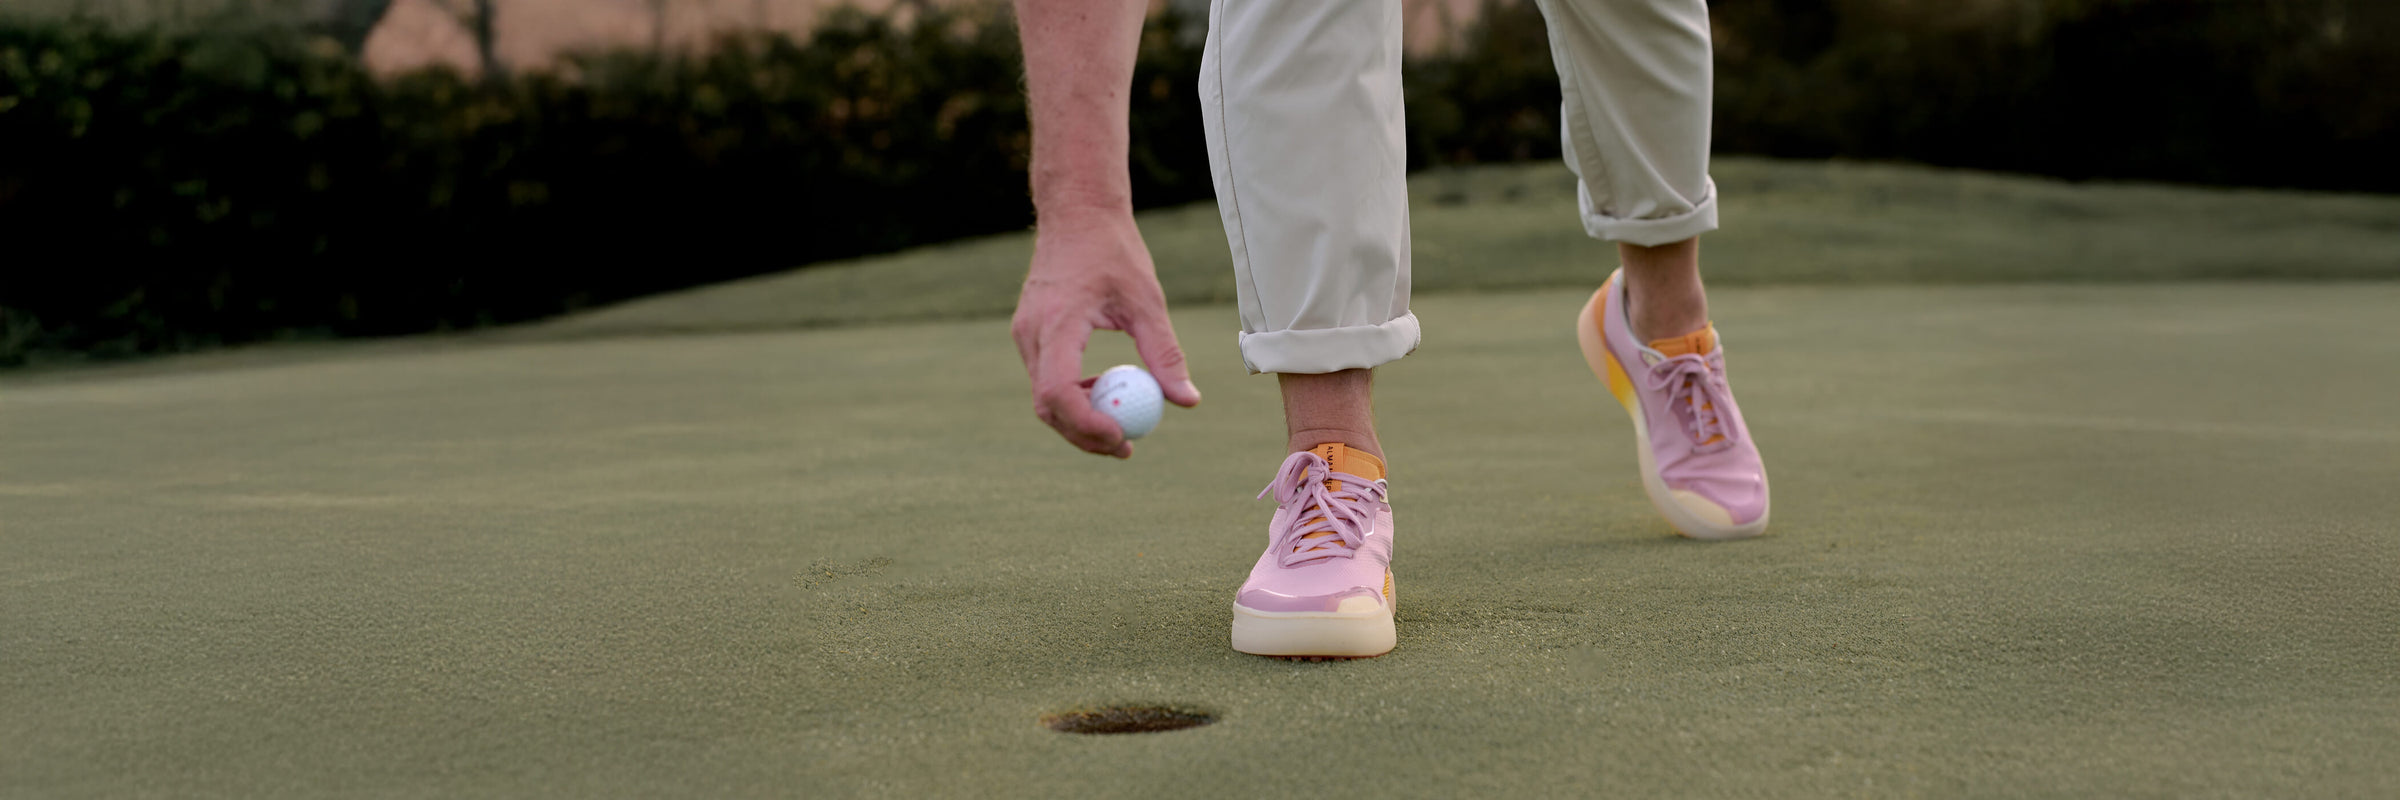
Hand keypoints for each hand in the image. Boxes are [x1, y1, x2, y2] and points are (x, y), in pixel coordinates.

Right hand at [1010, 213, 1201, 456]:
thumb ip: (1164, 352)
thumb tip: (1187, 400)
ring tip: (1121, 428)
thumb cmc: (1114, 250)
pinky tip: (1105, 393)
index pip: (1057, 392)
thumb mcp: (1147, 300)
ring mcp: (1025, 335)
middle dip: (1084, 435)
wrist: (1076, 213)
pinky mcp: (1029, 334)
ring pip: (1043, 398)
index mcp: (1057, 323)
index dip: (1087, 425)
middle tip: (1127, 449)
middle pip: (1047, 406)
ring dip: (1079, 419)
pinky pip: (1045, 379)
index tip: (1123, 438)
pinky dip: (1072, 395)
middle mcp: (1032, 333)